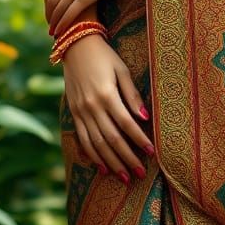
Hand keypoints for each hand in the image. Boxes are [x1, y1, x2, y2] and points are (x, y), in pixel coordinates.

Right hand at [62, 34, 153, 183]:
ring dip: (112, 162)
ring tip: (125, 177)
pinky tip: (103, 167)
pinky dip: (93, 155)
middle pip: (112, 139)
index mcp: (106, 94)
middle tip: (141, 173)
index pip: (126, 124)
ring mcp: (80, 111)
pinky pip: (83, 140)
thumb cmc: (104, 56)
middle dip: (127, 158)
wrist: (75, 46)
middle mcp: (92, 106)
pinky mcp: (73, 113)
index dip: (140, 139)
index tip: (151, 152)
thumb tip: (145, 118)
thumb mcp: (122, 70)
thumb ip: (132, 94)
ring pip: (97, 144)